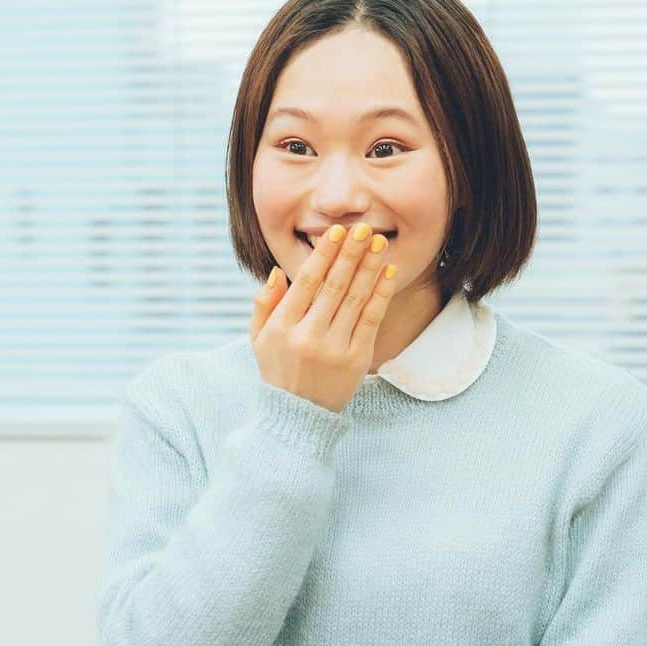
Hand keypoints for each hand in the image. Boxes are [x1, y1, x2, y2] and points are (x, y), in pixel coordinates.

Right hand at [249, 223, 396, 413]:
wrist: (298, 417)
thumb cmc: (278, 371)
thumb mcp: (258, 339)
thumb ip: (264, 304)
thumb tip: (278, 272)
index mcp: (282, 327)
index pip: (306, 282)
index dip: (323, 254)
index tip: (337, 232)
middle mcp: (307, 336)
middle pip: (334, 286)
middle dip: (350, 254)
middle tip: (364, 228)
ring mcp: (333, 349)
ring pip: (355, 299)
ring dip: (369, 268)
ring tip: (379, 244)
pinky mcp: (356, 360)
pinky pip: (371, 320)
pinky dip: (380, 294)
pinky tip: (388, 274)